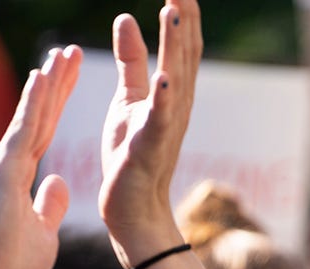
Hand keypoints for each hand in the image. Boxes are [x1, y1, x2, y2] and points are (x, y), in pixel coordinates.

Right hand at [0, 47, 81, 268]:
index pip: (45, 130)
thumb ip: (49, 205)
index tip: (69, 76)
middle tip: (72, 51)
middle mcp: (9, 163)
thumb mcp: (43, 232)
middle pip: (39, 115)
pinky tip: (43, 77)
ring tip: (63, 54)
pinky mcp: (3, 171)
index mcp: (19, 174)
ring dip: (48, 83)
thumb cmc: (11, 265)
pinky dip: (34, 104)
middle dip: (57, 83)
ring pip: (31, 116)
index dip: (57, 103)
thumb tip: (58, 183)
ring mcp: (4, 164)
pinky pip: (22, 130)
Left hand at [99, 3, 202, 260]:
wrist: (133, 208)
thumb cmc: (132, 155)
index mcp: (171, 91)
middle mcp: (176, 105)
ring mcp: (166, 125)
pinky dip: (164, 98)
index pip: (181, 44)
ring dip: (176, 45)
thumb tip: (125, 18)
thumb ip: (131, 60)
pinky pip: (159, 119)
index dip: (181, 12)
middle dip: (184, 18)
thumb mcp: (128, 98)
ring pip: (175, 78)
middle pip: (184, 54)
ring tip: (174, 10)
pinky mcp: (150, 146)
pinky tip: (165, 76)